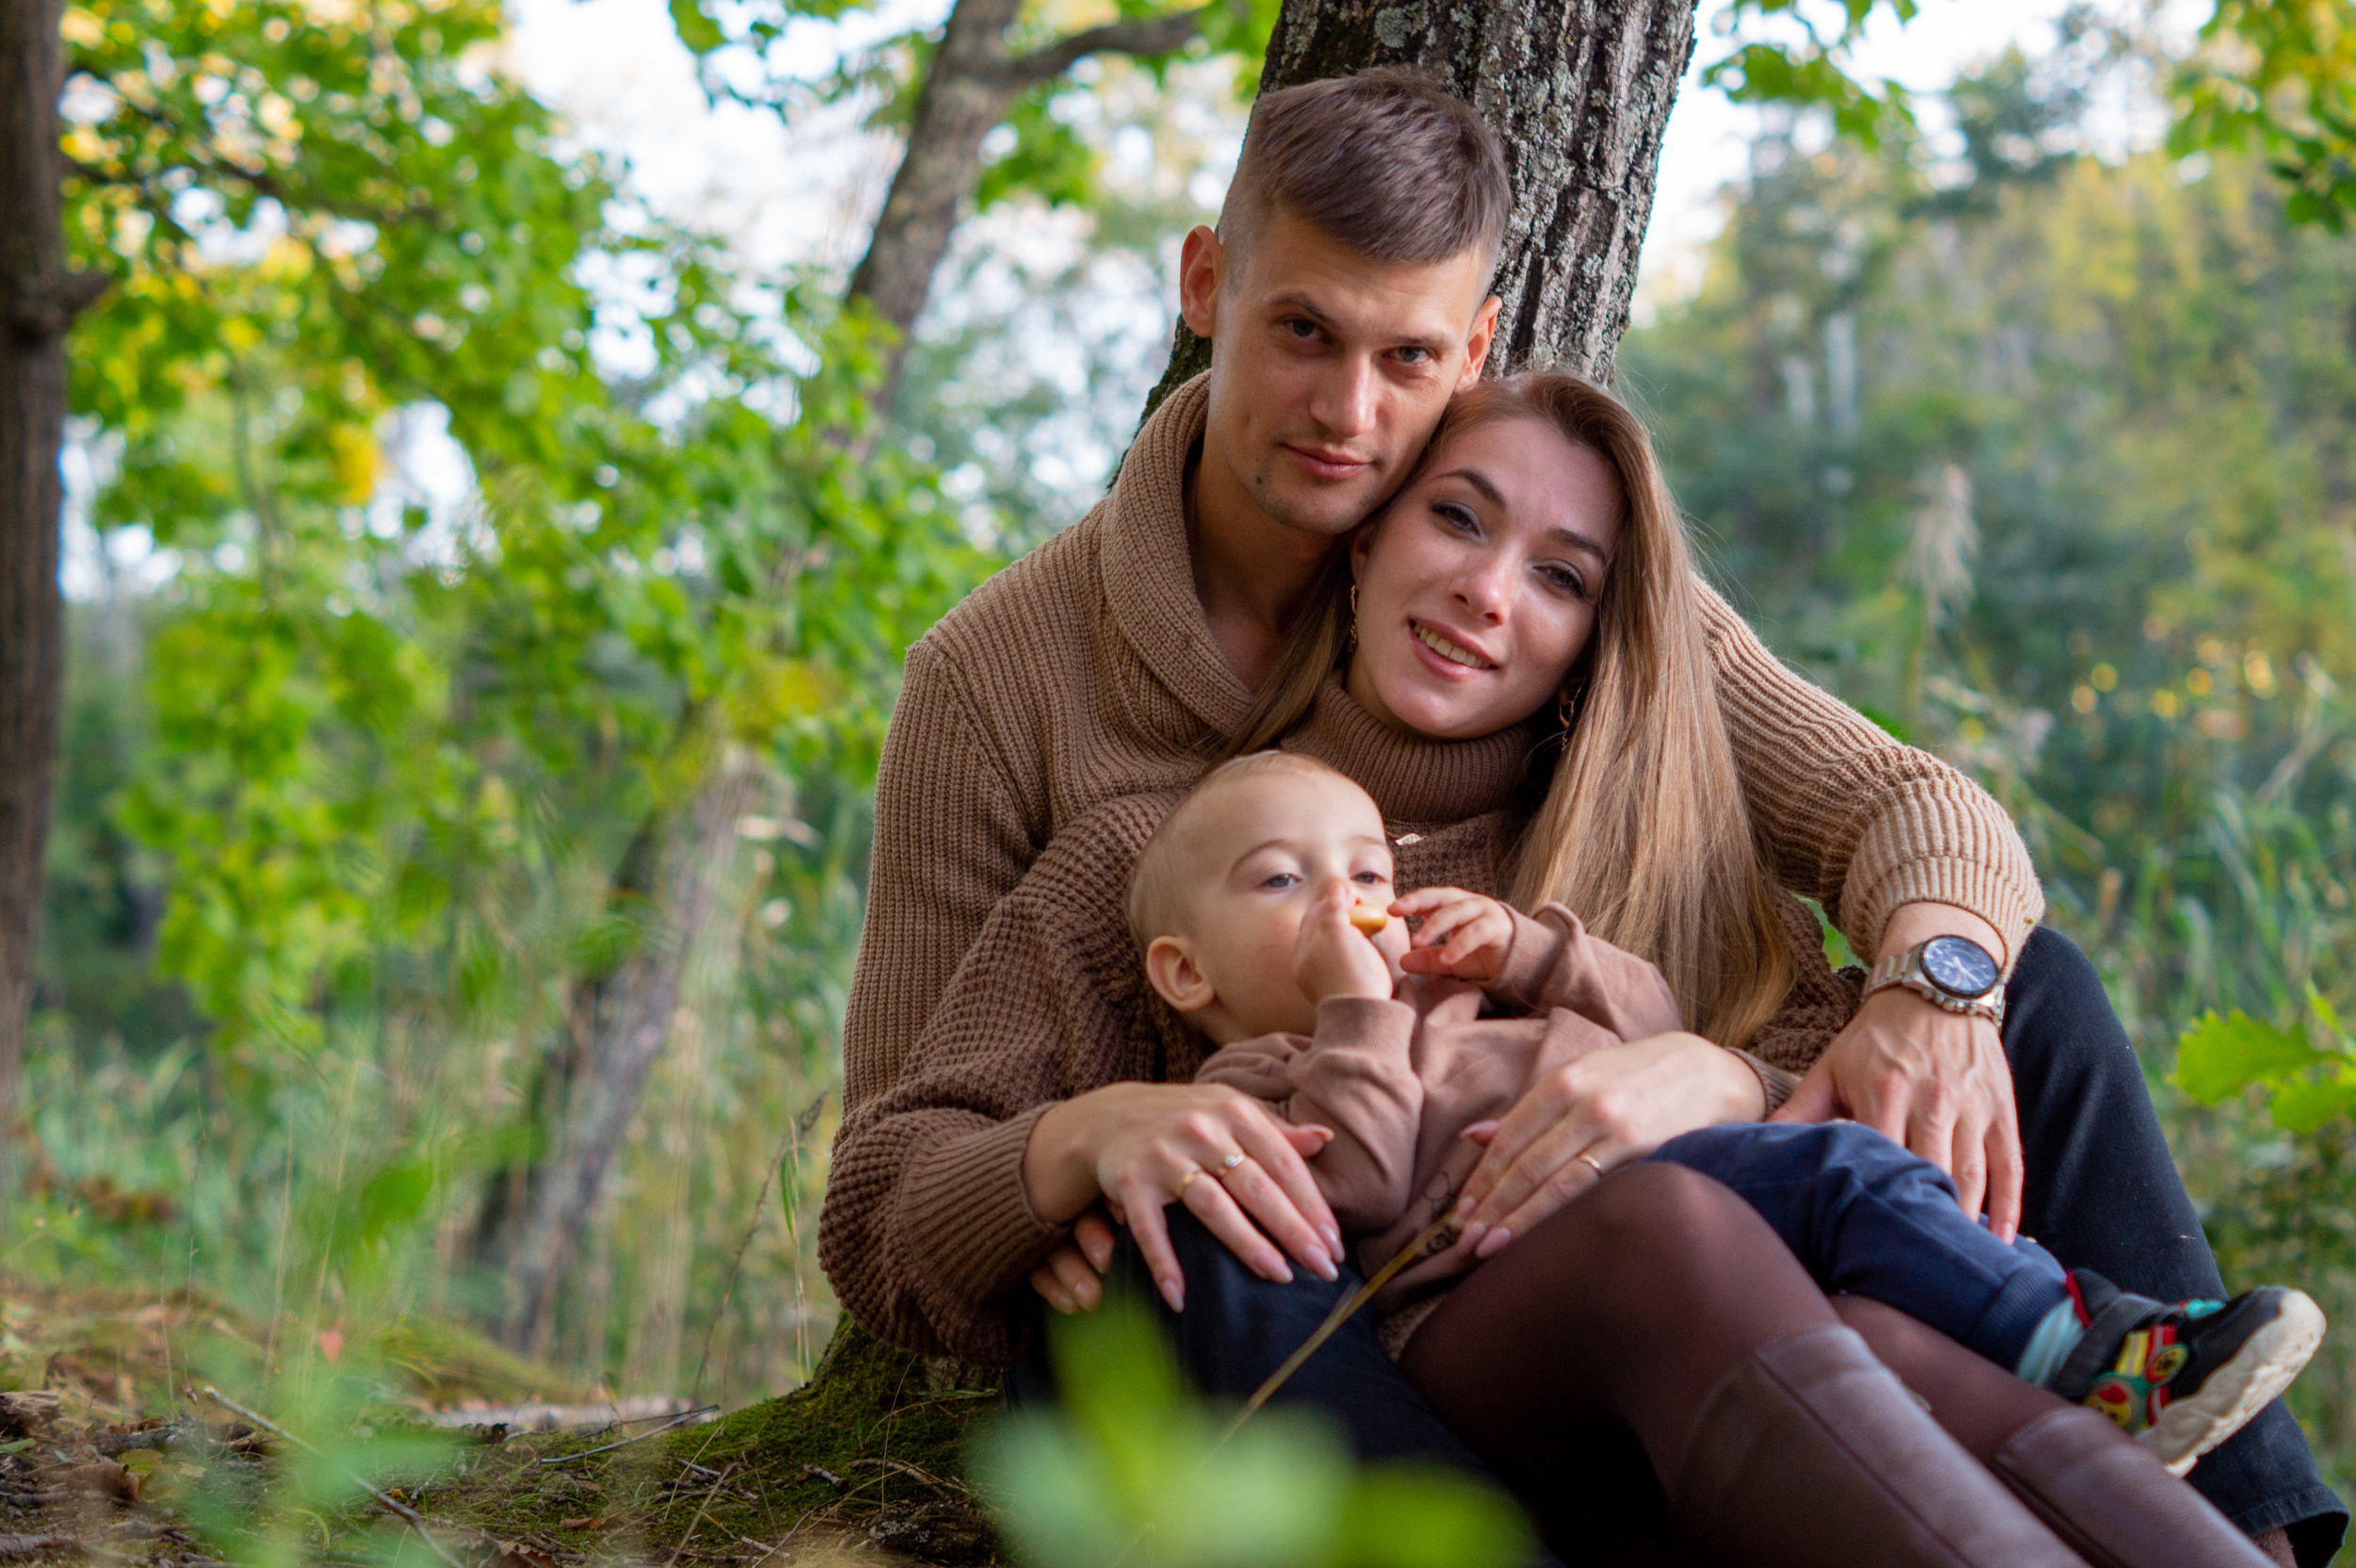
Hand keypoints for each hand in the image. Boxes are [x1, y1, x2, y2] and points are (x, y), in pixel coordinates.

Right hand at [1024, 1081, 1341, 1311]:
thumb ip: (1275, 1131)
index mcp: (1234, 1111)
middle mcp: (1201, 1129)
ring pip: (1213, 1205)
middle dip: (1293, 1230)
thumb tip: (1325, 1139)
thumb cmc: (1186, 1121)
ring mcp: (1164, 1155)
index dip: (1312, 1205)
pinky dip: (1163, 1263)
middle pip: (1256, 1186)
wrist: (1109, 1116)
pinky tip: (1180, 1296)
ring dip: (1248, 1244)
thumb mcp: (1230, 1113)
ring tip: (1279, 1276)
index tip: (1335, 1244)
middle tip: (1323, 1269)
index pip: (1283, 1163)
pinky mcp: (1130, 1181)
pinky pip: (1150, 1228)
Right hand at [1293, 880, 1395, 1004]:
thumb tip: (1349, 968)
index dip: (1314, 926)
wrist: (1359, 1014)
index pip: (1304, 940)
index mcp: (1301, 970)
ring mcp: (1317, 941)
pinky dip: (1339, 896)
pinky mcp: (1333, 932)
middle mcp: (1303, 954)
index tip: (1328, 919)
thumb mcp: (1339, 992)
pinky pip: (1335, 907)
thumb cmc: (1357, 1010)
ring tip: (1348, 893)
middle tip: (1339, 901)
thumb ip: (1336, 975)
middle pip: (1308, 923)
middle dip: (1322, 909)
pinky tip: (1348, 891)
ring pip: (1322, 913)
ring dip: (1334, 900)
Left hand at [1392, 887, 1514, 980]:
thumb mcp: (1451, 959)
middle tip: (1397, 911)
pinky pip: (1476, 932)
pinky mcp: (1498, 927)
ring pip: (1458, 912)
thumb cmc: (1482, 955)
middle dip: (1419, 902)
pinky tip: (1446, 957)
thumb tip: (1402, 962)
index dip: (1411, 901)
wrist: (1520, 962)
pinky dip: (1460, 944)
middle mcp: (1469, 904)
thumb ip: (1429, 959)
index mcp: (1455, 906)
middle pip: (1442, 898)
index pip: (1430, 898)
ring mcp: (1485, 913)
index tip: (1390, 909)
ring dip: (1436, 924)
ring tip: (1417, 941)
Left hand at [1451, 1031, 1761, 1256]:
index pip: (1508, 1140)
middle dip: (1489, 1208)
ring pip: (1552, 1182)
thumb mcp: (1581, 1078)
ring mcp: (1611, 1125)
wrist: (1709, 1071)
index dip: (1480, 1180)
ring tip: (1488, 1250)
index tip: (1460, 1213)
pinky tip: (1539, 1238)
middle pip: (1523, 1165)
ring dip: (1515, 1220)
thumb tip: (1473, 1136)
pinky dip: (1557, 1215)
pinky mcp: (1641, 1148)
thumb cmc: (1635, 1077)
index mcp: (1560, 1082)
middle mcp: (1580, 1101)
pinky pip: (1590, 1189)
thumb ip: (1530, 1110)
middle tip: (1462, 1243)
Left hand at [1774, 988, 2021, 1239]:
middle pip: (1928, 1173)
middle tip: (1909, 1273)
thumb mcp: (1830, 1067)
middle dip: (1920, 1222)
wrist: (1935, 985)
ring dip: (1964, 1223)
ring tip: (1950, 1264)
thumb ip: (1798, 1112)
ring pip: (1971, 1177)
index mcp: (1884, 1091)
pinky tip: (2001, 1243)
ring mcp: (1972, 1106)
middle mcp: (1932, 1099)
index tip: (1862, 1245)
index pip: (1878, 1157)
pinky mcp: (2002, 1110)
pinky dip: (2009, 1208)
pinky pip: (2010, 1167)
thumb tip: (1752, 1147)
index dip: (1873, 1200)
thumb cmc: (1874, 1039)